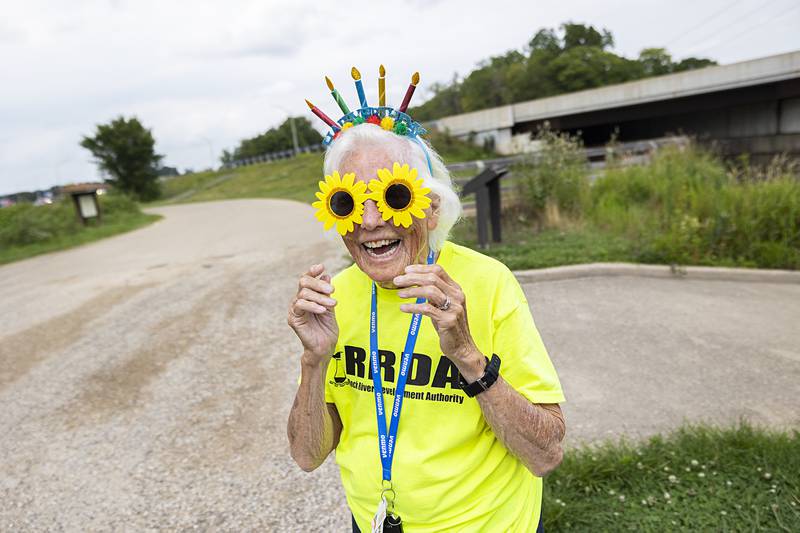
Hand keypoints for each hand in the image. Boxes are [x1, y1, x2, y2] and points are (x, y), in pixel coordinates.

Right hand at [287, 264, 338, 366]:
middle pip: (303, 282)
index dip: (312, 271)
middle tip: (332, 290)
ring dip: (320, 297)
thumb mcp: (329, 306)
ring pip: (303, 293)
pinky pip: (300, 306)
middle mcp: (299, 300)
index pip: (306, 279)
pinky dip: (313, 306)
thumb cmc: (327, 328)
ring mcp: (294, 309)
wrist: (324, 347)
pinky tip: (323, 310)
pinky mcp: (293, 319)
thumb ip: (326, 293)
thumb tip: (326, 275)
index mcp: (307, 296)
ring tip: (332, 304)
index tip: (321, 266)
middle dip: (318, 283)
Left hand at [394, 264, 484, 380]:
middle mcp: (457, 296)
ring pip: (430, 291)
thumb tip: (415, 281)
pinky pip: (427, 309)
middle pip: (432, 278)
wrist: (462, 347)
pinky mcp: (448, 320)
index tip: (406, 270)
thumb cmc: (449, 326)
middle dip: (412, 278)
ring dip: (411, 291)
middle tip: (397, 280)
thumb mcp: (444, 306)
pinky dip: (413, 307)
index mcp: (456, 289)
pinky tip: (403, 308)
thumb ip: (434, 293)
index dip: (421, 268)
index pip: (438, 270)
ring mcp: (454, 308)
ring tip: (399, 294)